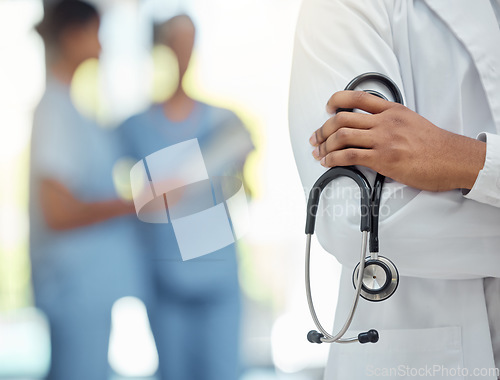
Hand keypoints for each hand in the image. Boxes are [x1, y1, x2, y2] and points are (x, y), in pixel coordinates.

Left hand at [309, 91, 485, 191]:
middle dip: (323, 129)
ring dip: (324, 145)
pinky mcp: (383, 159)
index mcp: (392, 110)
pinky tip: (328, 162)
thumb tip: (368, 126)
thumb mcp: (411, 120)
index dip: (336, 100)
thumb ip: (388, 120)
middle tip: (315, 138)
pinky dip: (333, 159)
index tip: (327, 108)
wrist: (453, 159)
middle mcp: (385, 122)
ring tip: (318, 152)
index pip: (358, 97)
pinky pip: (350, 156)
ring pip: (342, 136)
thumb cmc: (434, 144)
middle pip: (342, 119)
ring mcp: (384, 139)